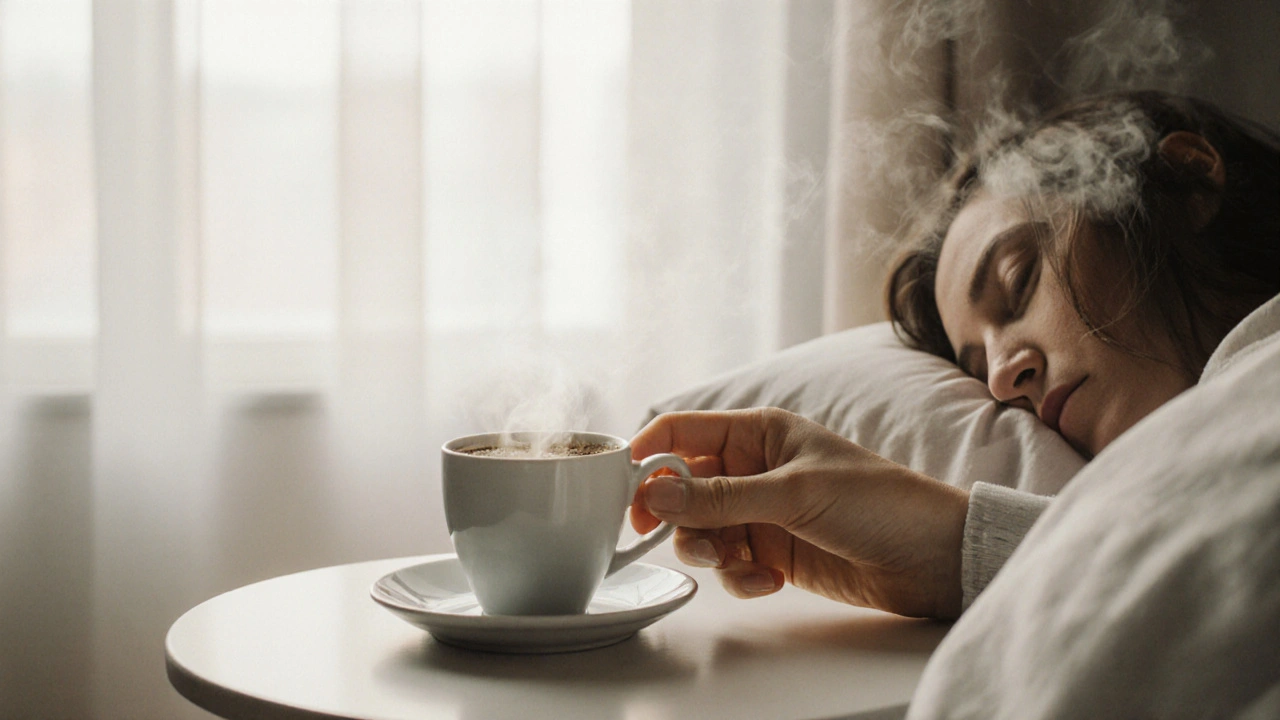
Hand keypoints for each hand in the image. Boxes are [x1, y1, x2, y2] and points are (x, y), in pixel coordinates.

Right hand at [630, 408, 967, 618]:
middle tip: (670, 535)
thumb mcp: (795, 493)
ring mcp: (761, 512)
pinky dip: (739, 576)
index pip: (682, 430)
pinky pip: (730, 564)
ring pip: (701, 530)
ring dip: (708, 550)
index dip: (648, 454)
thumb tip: (658, 492)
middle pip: (682, 486)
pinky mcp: (772, 552)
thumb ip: (722, 496)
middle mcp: (753, 469)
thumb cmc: (878, 502)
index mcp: (759, 432)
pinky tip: (771, 580)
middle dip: (676, 515)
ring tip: (736, 561)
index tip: (623, 488)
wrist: (933, 557)